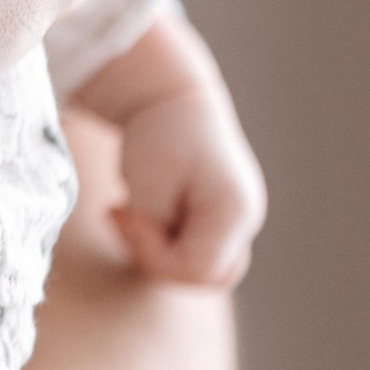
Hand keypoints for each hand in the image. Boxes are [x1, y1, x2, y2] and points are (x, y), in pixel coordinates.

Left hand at [73, 7, 265, 288]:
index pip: (197, 270)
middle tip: (125, 217)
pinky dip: (167, 242)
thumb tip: (157, 263)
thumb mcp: (148, 183)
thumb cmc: (159, 133)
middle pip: (206, 276)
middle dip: (159, 259)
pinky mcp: (224, 217)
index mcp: (235, 210)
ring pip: (204, 269)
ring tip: (133, 215)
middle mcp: (247, 218)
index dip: (153, 254)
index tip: (122, 212)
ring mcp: (240, 219)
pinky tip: (143, 212)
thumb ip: (154, 231)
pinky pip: (198, 250)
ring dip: (162, 253)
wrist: (170, 93)